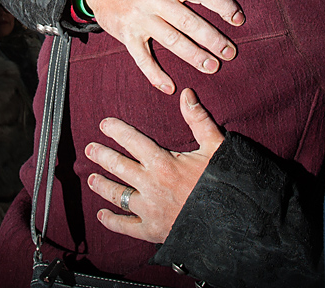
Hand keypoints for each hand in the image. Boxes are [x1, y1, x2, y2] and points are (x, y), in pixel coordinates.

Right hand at [85, 0, 243, 92]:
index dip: (222, 4)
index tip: (238, 19)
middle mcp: (155, 1)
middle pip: (189, 22)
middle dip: (212, 39)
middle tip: (231, 52)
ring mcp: (140, 20)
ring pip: (171, 41)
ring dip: (193, 56)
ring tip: (212, 67)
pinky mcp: (127, 36)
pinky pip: (142, 58)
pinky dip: (154, 74)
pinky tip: (170, 87)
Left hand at [85, 89, 224, 243]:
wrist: (233, 222)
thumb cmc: (225, 182)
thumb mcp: (215, 147)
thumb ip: (198, 120)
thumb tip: (187, 94)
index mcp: (163, 162)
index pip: (132, 141)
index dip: (116, 130)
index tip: (104, 124)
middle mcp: (150, 185)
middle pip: (118, 166)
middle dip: (102, 155)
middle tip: (90, 149)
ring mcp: (149, 209)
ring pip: (117, 195)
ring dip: (102, 185)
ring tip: (91, 178)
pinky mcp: (152, 230)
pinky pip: (126, 226)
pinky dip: (112, 221)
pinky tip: (102, 215)